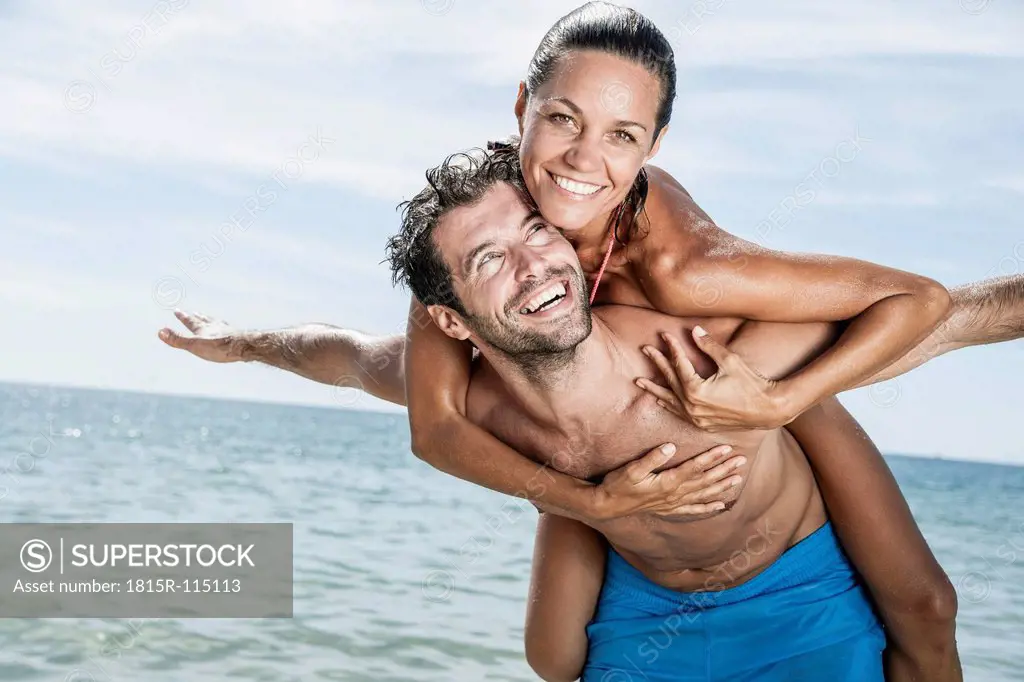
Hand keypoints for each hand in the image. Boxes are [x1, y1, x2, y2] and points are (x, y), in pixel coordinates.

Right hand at [158, 310, 248, 362]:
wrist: (244, 346)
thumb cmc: (219, 347)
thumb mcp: (195, 345)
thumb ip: (178, 339)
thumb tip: (160, 331)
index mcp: (202, 328)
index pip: (189, 321)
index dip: (182, 317)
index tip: (177, 310)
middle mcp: (214, 326)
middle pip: (202, 319)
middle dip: (195, 316)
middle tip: (192, 312)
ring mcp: (226, 330)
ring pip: (215, 322)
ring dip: (209, 320)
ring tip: (207, 317)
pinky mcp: (237, 335)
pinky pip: (228, 329)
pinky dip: (223, 327)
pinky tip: (228, 329)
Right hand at [588, 443, 744, 521]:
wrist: (609, 505)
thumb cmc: (618, 484)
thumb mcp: (632, 468)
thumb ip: (652, 458)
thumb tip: (670, 446)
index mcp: (668, 482)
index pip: (695, 468)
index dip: (711, 457)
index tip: (727, 448)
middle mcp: (674, 494)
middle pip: (705, 481)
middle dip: (724, 470)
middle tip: (742, 460)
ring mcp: (673, 503)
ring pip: (703, 495)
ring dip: (721, 486)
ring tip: (738, 479)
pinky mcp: (670, 509)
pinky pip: (694, 510)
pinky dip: (708, 508)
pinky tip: (721, 505)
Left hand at [636, 328, 792, 430]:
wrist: (769, 410)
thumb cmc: (752, 384)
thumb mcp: (730, 361)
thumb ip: (709, 346)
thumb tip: (694, 330)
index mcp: (696, 390)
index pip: (679, 364)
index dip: (672, 347)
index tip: (664, 335)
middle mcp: (691, 406)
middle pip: (670, 380)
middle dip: (657, 363)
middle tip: (645, 350)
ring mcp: (696, 417)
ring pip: (669, 400)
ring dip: (655, 390)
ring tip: (640, 382)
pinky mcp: (702, 424)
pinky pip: (680, 413)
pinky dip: (669, 405)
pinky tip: (661, 402)